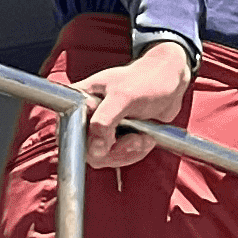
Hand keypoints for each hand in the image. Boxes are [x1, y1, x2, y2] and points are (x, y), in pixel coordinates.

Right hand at [77, 37, 193, 168]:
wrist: (171, 81)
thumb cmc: (146, 80)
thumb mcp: (124, 97)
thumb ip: (105, 121)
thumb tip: (94, 149)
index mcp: (80, 98)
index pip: (67, 129)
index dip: (86, 142)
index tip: (108, 142)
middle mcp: (87, 114)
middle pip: (86, 149)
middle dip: (114, 150)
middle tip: (134, 139)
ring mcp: (101, 127)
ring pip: (103, 156)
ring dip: (127, 152)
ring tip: (143, 137)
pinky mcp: (115, 136)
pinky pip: (118, 156)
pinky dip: (133, 153)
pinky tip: (145, 140)